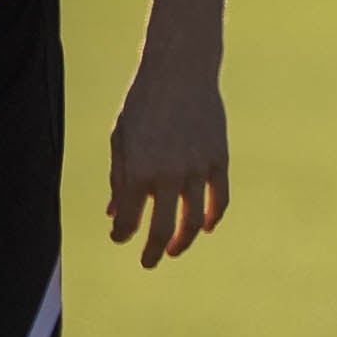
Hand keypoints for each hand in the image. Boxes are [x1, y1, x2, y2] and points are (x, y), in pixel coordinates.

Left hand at [107, 52, 229, 267]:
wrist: (180, 73)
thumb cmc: (142, 104)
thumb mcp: (120, 141)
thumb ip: (119, 178)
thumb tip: (116, 212)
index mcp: (138, 171)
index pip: (130, 220)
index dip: (123, 235)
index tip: (120, 238)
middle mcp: (169, 175)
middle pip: (163, 229)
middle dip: (154, 251)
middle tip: (149, 263)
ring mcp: (198, 169)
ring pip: (194, 220)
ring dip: (184, 240)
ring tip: (175, 249)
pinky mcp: (220, 160)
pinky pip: (220, 198)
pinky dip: (214, 216)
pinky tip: (206, 225)